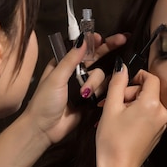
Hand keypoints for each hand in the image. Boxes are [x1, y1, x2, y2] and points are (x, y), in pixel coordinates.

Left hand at [0, 33, 126, 166]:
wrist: (44, 129)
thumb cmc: (44, 102)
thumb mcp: (56, 78)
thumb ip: (70, 59)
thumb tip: (83, 39)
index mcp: (64, 64)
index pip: (82, 48)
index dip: (94, 41)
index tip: (103, 37)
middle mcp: (75, 72)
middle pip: (97, 57)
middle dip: (109, 48)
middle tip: (123, 39)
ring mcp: (85, 86)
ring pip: (101, 75)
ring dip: (95, 83)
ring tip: (84, 94)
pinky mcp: (91, 100)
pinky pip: (104, 90)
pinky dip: (102, 92)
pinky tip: (94, 97)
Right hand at [95, 59, 166, 166]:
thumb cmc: (112, 139)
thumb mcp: (111, 108)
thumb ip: (117, 84)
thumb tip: (121, 66)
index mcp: (151, 104)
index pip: (151, 78)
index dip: (137, 76)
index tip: (123, 82)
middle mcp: (162, 113)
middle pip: (148, 91)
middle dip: (130, 92)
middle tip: (111, 101)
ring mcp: (162, 124)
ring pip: (148, 103)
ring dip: (131, 103)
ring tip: (113, 112)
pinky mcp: (158, 133)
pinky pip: (149, 115)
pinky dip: (136, 113)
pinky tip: (121, 122)